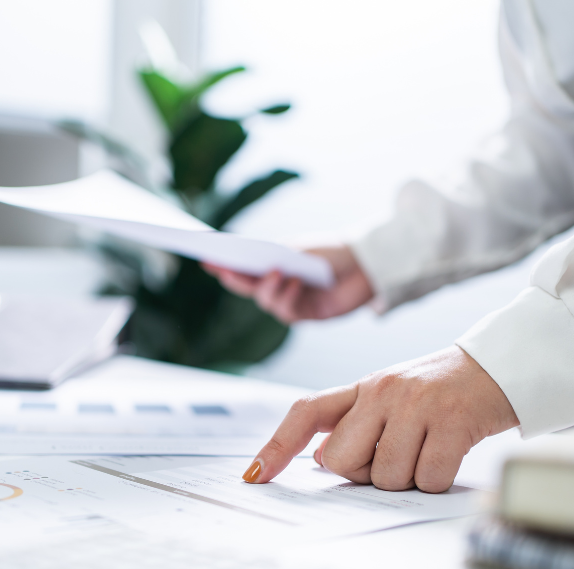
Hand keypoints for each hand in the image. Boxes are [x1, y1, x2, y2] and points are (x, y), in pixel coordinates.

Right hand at [202, 245, 372, 322]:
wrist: (367, 264)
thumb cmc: (333, 251)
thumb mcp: (300, 249)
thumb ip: (276, 258)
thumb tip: (251, 265)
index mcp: (274, 264)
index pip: (243, 267)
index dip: (224, 266)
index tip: (207, 259)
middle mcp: (279, 284)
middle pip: (248, 287)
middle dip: (235, 279)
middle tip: (227, 270)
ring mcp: (292, 300)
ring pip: (267, 302)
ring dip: (269, 288)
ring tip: (278, 272)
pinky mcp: (307, 314)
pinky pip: (288, 312)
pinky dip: (288, 297)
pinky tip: (295, 283)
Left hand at [240, 347, 517, 492]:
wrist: (501, 367)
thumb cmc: (443, 392)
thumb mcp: (392, 397)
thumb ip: (356, 424)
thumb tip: (322, 461)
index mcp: (363, 386)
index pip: (307, 412)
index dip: (276, 446)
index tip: (254, 476)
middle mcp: (383, 391)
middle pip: (341, 462)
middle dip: (365, 474)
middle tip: (396, 454)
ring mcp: (417, 406)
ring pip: (385, 477)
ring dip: (407, 479)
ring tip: (428, 449)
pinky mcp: (452, 423)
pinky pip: (427, 479)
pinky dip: (438, 480)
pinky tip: (449, 454)